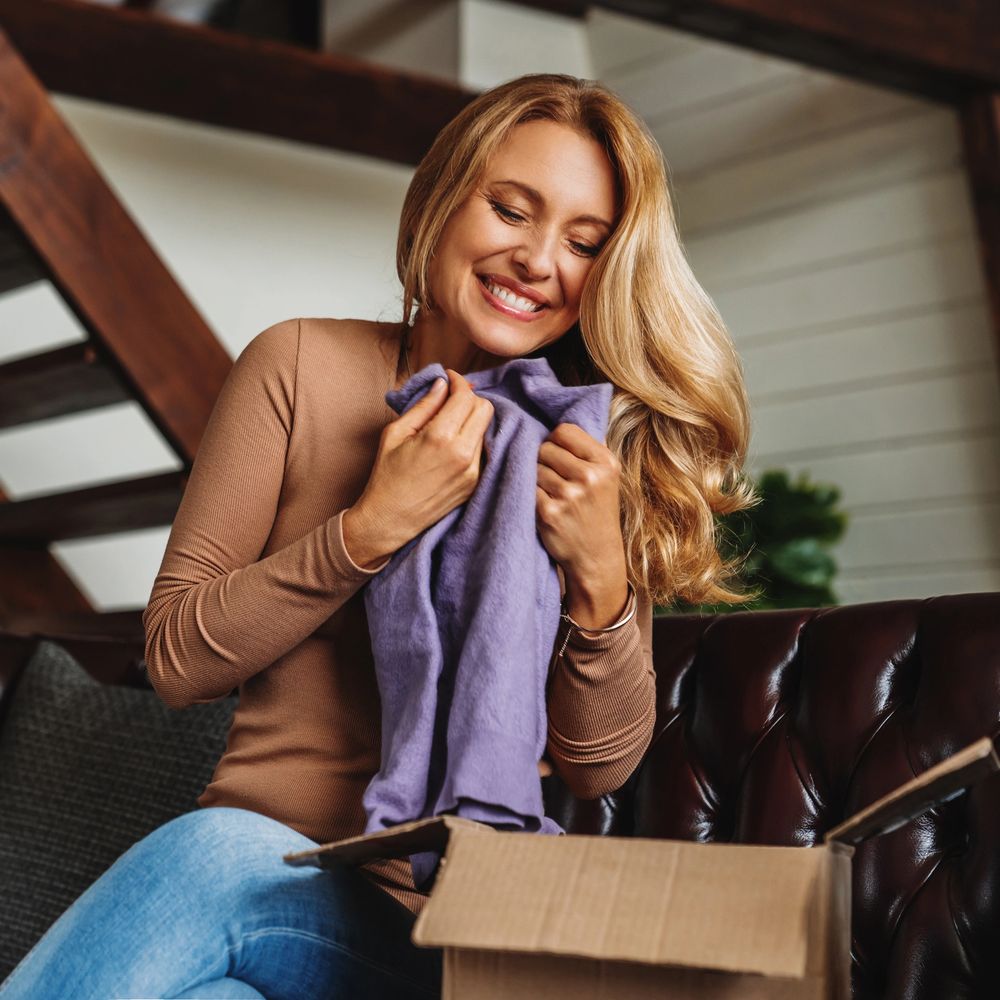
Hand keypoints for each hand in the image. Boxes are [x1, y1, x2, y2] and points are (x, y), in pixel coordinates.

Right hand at [345, 369, 493, 565]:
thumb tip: (441, 384)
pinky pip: (483, 450)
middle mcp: (463, 454)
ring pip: (487, 428)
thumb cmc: (387, 476)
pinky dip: (472, 439)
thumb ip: (423, 405)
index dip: (458, 381)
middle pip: (484, 408)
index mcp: (440, 438)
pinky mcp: (475, 483)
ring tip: (451, 421)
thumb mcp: (396, 433)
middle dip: (469, 398)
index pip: (465, 396)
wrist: (390, 519)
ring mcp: (473, 471)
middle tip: (451, 399)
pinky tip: (454, 443)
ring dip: (472, 418)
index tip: (449, 379)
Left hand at [535, 422, 625, 585]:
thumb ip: (585, 450)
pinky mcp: (549, 513)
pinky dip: (531, 496)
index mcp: (605, 462)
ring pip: (533, 468)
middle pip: (545, 448)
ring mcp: (569, 495)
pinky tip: (544, 506)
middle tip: (554, 480)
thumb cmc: (596, 511)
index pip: (564, 431)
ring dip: (536, 480)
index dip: (555, 442)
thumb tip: (551, 423)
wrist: (596, 555)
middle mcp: (589, 477)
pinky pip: (526, 489)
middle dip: (544, 461)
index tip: (558, 456)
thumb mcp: (605, 477)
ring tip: (552, 494)